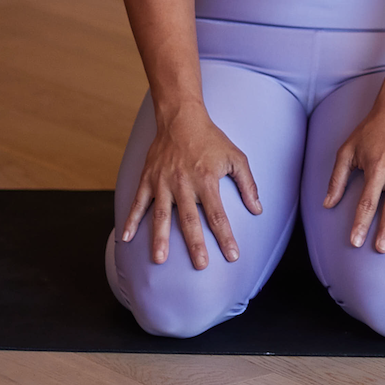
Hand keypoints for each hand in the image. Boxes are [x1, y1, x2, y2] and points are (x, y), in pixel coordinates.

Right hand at [121, 108, 259, 267]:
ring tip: (159, 260)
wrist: (181, 118)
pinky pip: (137, 202)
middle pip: (189, 219)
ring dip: (160, 238)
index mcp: (206, 179)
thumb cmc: (212, 139)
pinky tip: (125, 238)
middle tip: (200, 265)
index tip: (232, 256)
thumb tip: (258, 209)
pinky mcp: (148, 179)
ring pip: (160, 215)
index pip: (217, 214)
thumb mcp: (236, 157)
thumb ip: (247, 184)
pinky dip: (130, 220)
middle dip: (195, 244)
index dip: (225, 236)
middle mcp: (183, 183)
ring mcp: (163, 182)